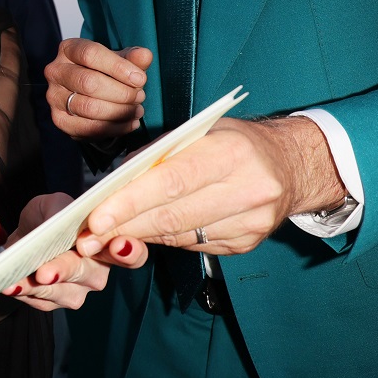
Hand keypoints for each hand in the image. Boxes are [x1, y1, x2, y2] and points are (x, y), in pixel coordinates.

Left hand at [0, 194, 145, 310]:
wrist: (21, 240)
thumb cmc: (46, 219)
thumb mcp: (52, 204)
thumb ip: (61, 209)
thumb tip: (60, 221)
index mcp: (107, 242)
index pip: (132, 252)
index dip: (128, 251)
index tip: (117, 245)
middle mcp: (99, 270)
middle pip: (92, 275)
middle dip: (67, 270)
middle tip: (46, 270)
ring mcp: (79, 290)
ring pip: (67, 293)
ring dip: (41, 286)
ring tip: (19, 278)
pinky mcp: (56, 302)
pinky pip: (43, 301)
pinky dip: (25, 292)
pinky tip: (12, 285)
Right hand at [45, 39, 151, 140]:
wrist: (91, 95)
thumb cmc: (106, 73)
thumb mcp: (120, 60)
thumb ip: (133, 58)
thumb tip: (144, 55)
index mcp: (68, 49)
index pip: (90, 54)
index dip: (118, 67)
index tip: (140, 79)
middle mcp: (56, 71)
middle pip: (89, 82)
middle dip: (121, 93)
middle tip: (140, 96)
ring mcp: (54, 96)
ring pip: (89, 107)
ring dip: (119, 111)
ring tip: (137, 110)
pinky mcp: (59, 119)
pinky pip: (87, 128)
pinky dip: (114, 128)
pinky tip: (129, 123)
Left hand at [76, 117, 345, 258]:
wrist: (291, 166)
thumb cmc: (234, 142)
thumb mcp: (201, 132)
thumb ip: (159, 154)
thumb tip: (113, 183)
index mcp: (232, 152)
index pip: (171, 181)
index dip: (130, 203)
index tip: (95, 218)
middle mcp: (248, 189)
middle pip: (172, 215)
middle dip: (124, 227)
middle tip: (86, 238)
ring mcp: (251, 222)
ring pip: (179, 236)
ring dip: (137, 238)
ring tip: (102, 240)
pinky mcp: (247, 243)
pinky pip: (192, 246)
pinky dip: (162, 241)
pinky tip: (142, 236)